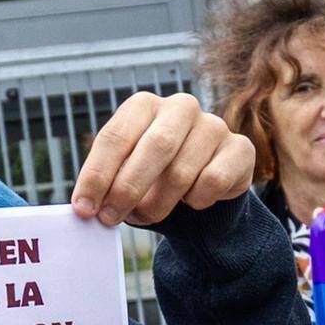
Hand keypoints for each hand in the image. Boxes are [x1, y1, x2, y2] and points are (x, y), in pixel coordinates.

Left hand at [71, 92, 256, 226]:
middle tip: (110, 218)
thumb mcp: (122, 176)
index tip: (84, 209)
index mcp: (143, 105)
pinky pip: (212, 181)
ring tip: (148, 214)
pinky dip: (196, 201)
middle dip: (128, 189)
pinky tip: (190, 202)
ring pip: (182, 172)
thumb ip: (104, 185)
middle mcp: (180, 107)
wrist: (199, 193)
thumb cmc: (151, 180)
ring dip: (158, 203)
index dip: (97, 175)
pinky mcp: (240, 149)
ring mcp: (214, 125)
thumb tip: (84, 207)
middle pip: (154, 147)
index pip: (116, 136)